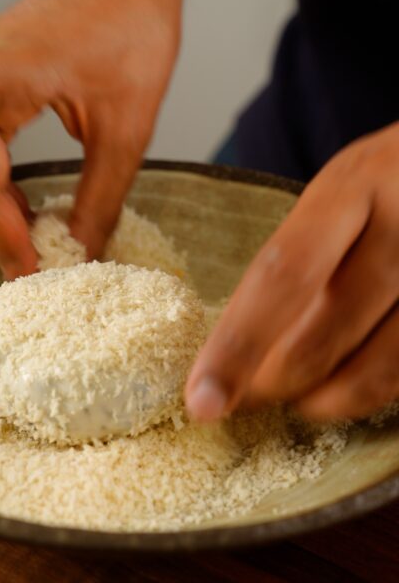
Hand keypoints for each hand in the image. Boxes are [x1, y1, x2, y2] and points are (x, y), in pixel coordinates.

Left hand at [185, 123, 398, 420]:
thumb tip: (233, 338)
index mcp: (353, 184)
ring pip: (375, 365)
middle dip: (273, 380)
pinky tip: (343, 390)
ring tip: (296, 400)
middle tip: (241, 399)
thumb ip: (303, 248)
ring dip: (323, 399)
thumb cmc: (390, 182)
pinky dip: (369, 393)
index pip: (284, 272)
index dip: (238, 344)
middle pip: (326, 328)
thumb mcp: (344, 188)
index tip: (202, 400)